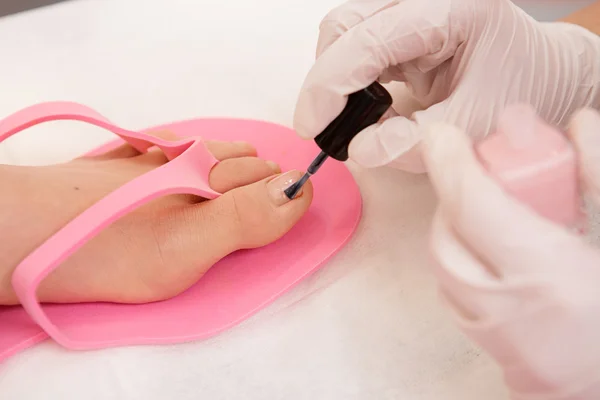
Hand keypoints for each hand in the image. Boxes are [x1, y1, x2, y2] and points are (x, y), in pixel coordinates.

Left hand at [0, 132, 312, 304]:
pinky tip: (188, 154)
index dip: (292, 192)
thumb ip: (247, 218)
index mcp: (209, 179)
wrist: (27, 235)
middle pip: (245, 162)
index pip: (271, 179)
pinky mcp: (126, 164)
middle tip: (282, 194)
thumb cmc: (110, 248)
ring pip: (211, 150)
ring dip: (235, 161)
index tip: (303, 206)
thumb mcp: (188, 246)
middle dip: (268, 177)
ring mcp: (153, 159)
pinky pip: (171, 146)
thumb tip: (298, 189)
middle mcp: (187, 160)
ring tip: (250, 173)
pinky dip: (190, 150)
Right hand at [294, 0, 599, 171]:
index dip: (330, 85)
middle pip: (346, 25)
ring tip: (350, 119)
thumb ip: (411, 142)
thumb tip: (359, 149)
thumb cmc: (520, 91)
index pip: (369, 39)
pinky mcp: (403, 25)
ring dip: (336, 79)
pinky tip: (365, 106)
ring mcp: (412, 8)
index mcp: (452, 8)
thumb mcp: (472, 125)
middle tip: (323, 126)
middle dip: (326, 79)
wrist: (542, 76)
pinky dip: (350, 80)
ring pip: (345, 33)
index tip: (312, 125)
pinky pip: (358, 46)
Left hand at [422, 110, 599, 398]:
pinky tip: (493, 255)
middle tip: (475, 178)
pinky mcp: (499, 357)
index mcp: (549, 275)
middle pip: (446, 241)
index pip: (474, 206)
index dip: (452, 164)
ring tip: (485, 213)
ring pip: (444, 274)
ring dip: (453, 234)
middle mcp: (510, 310)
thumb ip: (598, 175)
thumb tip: (578, 124)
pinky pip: (457, 301)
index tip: (441, 136)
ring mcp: (499, 341)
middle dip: (452, 201)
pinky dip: (463, 268)